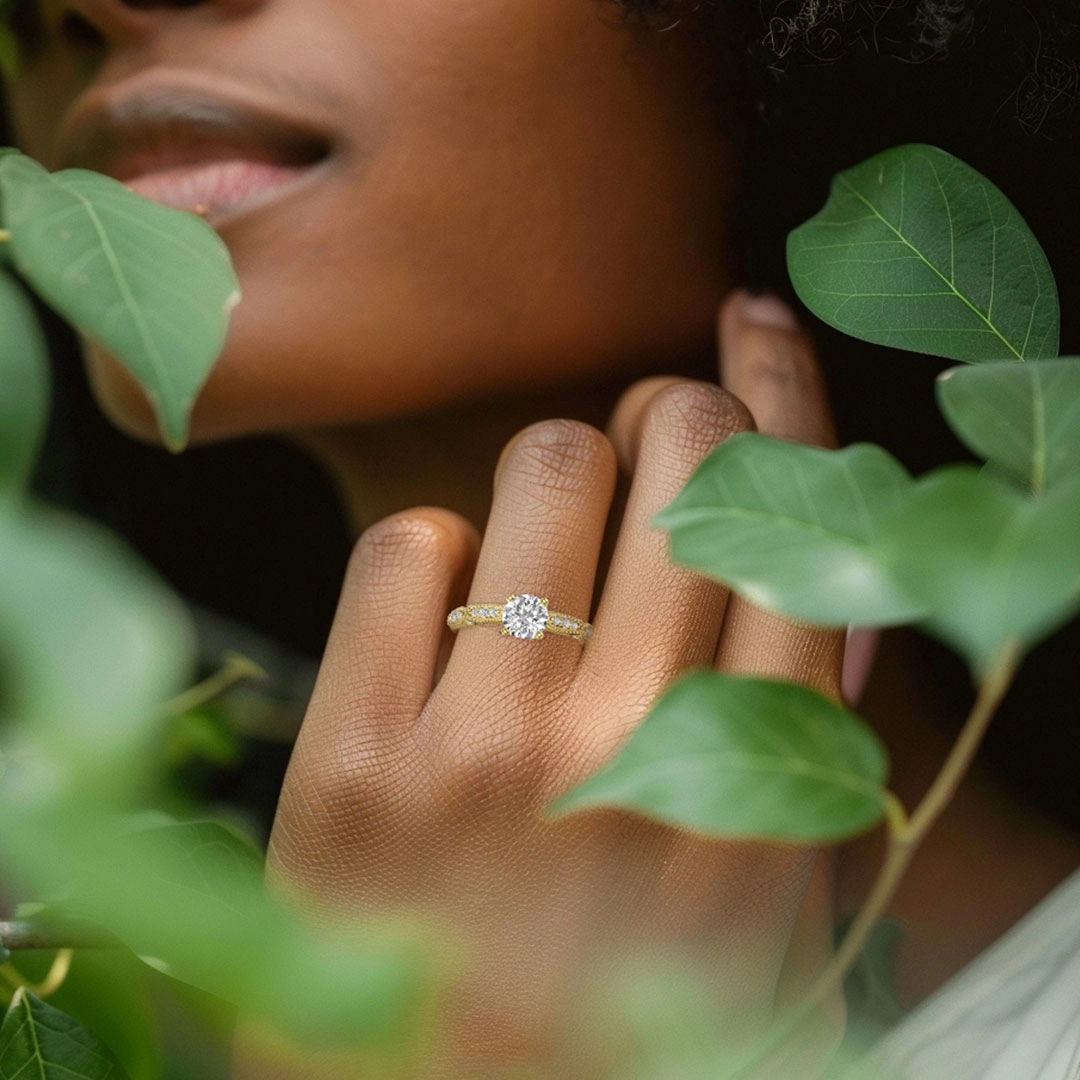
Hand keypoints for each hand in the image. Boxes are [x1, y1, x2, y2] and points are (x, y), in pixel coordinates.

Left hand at [236, 291, 846, 1078]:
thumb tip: (806, 587)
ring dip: (555, 473)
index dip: (777, 387)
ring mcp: (482, 750)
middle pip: (681, 453)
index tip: (749, 322)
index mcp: (760, 785)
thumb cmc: (625, 1014)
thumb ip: (800, 756)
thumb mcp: (769, 912)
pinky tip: (440, 618)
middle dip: (672, 414)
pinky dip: (430, 551)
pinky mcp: (352, 761)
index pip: (793, 514)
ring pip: (545, 462)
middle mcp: (630, 747)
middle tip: (648, 436)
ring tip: (542, 543)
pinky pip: (406, 542)